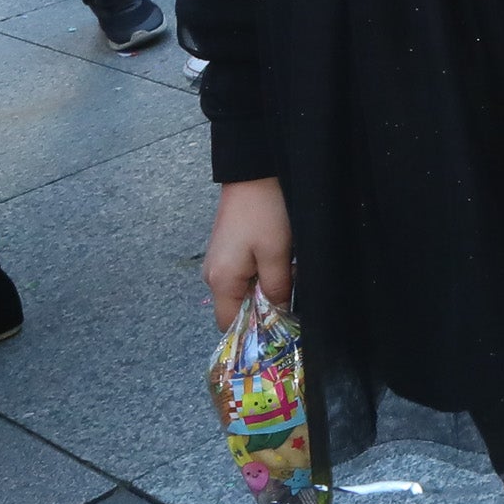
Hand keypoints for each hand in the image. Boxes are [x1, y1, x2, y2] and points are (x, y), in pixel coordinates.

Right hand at [204, 178, 294, 329]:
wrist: (253, 173)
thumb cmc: (264, 214)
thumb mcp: (276, 254)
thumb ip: (276, 289)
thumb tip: (276, 315)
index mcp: (220, 281)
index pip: (229, 324)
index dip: (253, 329)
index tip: (279, 325)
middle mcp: (213, 276)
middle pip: (238, 308)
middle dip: (265, 306)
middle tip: (290, 290)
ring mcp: (219, 263)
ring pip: (244, 291)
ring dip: (267, 288)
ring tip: (288, 270)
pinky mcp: (228, 252)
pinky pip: (245, 275)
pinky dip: (263, 274)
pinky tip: (281, 260)